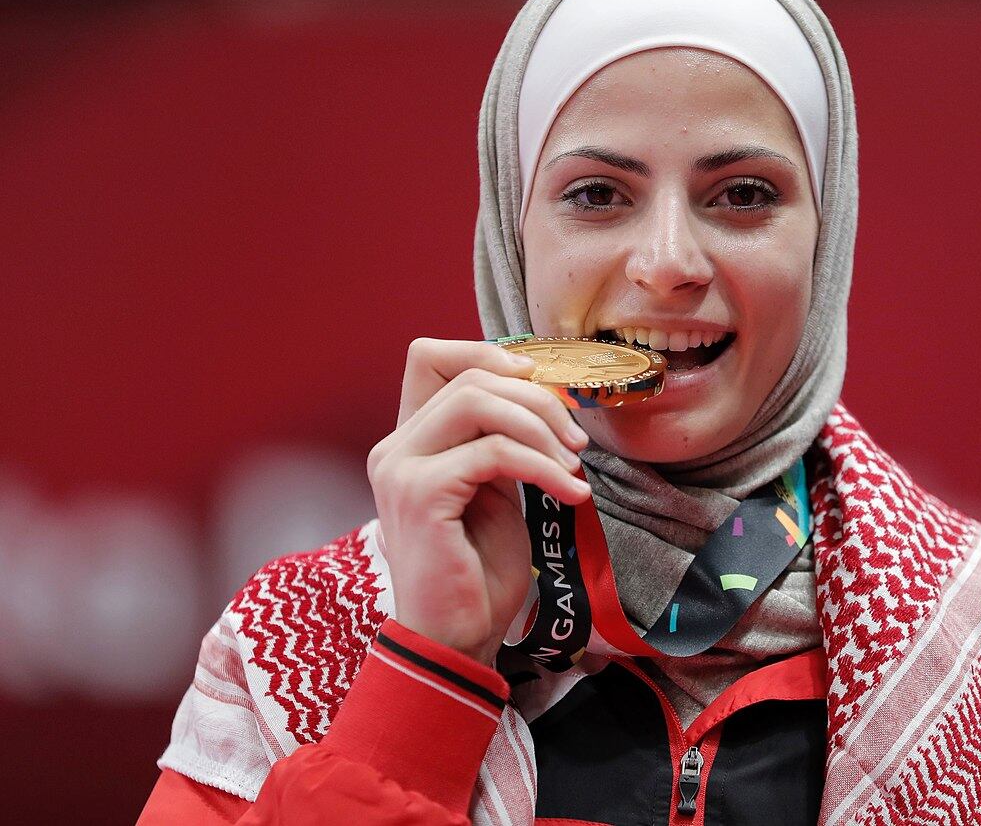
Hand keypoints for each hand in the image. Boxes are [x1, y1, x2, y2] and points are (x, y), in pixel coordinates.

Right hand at [366, 338, 591, 666]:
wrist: (455, 638)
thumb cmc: (477, 570)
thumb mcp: (493, 488)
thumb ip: (497, 440)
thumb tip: (541, 394)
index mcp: (408, 441)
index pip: (429, 356)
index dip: (487, 353)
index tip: (539, 386)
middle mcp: (394, 446)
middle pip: (471, 377)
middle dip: (537, 400)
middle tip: (575, 439)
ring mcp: (400, 468)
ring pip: (481, 403)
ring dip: (542, 429)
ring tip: (573, 466)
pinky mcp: (421, 494)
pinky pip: (495, 452)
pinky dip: (544, 467)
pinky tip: (570, 493)